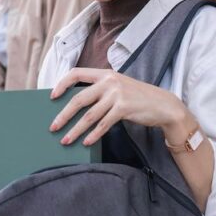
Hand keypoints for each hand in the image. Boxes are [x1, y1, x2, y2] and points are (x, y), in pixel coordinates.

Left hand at [49, 68, 187, 146]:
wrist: (163, 105)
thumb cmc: (137, 98)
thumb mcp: (118, 87)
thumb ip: (100, 91)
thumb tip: (75, 106)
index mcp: (105, 74)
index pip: (77, 73)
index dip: (62, 84)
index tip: (52, 96)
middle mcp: (109, 81)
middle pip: (79, 99)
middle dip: (64, 115)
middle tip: (53, 127)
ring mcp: (117, 94)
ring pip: (89, 115)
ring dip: (76, 130)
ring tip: (65, 140)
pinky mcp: (124, 108)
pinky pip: (103, 124)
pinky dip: (93, 135)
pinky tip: (86, 142)